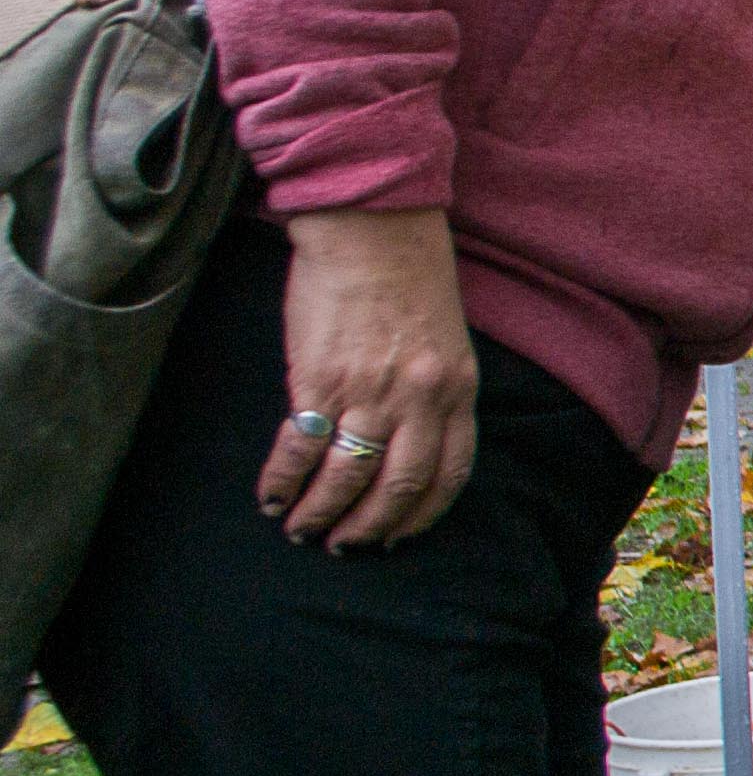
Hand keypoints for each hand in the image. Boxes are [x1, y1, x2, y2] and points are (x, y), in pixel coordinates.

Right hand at [264, 209, 478, 550]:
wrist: (371, 229)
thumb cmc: (407, 278)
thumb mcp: (443, 340)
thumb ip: (431, 391)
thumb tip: (406, 440)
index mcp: (456, 390)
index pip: (449, 473)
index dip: (422, 514)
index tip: (399, 537)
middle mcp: (419, 399)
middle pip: (398, 487)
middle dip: (369, 527)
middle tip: (344, 546)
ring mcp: (370, 392)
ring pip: (348, 477)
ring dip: (322, 513)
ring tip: (302, 531)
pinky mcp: (320, 381)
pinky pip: (303, 448)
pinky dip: (285, 480)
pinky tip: (272, 496)